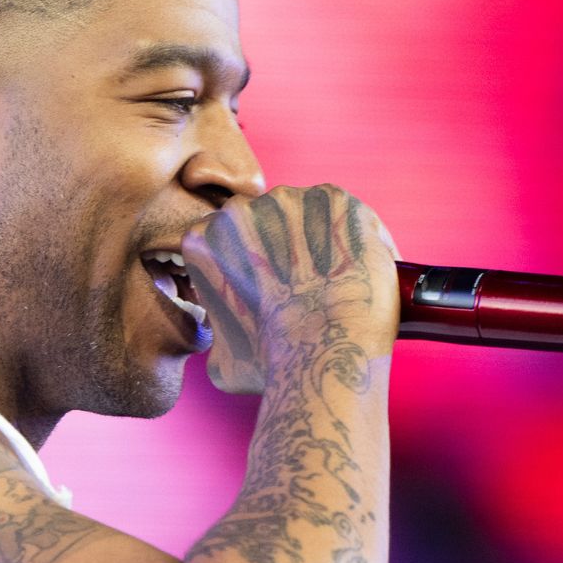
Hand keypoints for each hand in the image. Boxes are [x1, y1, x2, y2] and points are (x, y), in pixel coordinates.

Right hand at [179, 184, 399, 394]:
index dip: (251, 263)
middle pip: (265, 221)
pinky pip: (346, 213)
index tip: (271, 285)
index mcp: (203, 239)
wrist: (325, 353)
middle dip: (283, 244)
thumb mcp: (221, 358)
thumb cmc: (273, 363)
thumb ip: (219, 331)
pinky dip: (356, 235)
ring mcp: (289, 200)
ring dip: (319, 237)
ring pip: (306, 213)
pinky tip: (359, 267)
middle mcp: (241, 209)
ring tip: (336, 278)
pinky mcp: (335, 200)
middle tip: (305, 284)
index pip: (227, 240)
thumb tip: (229, 337)